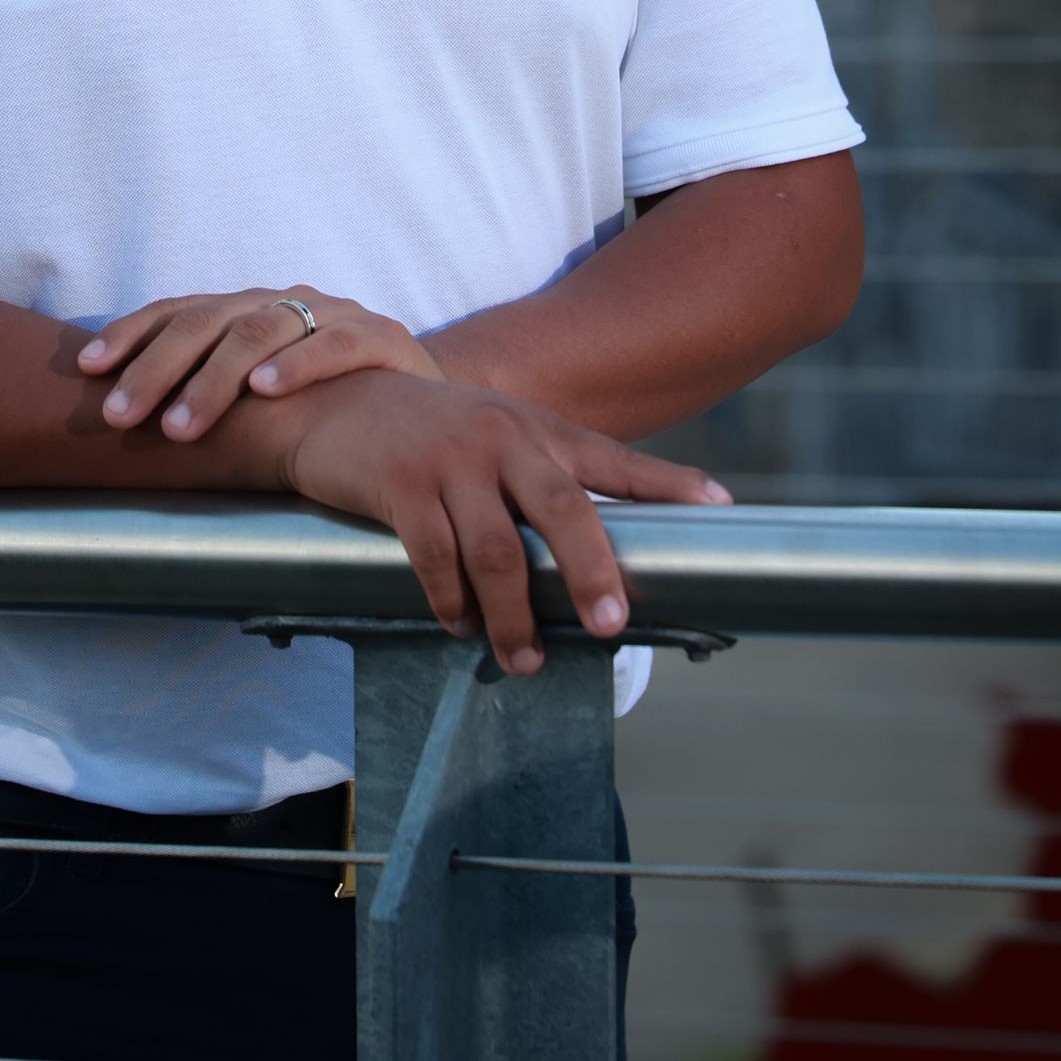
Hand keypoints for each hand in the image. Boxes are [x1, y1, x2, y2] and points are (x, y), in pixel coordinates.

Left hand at [77, 287, 443, 439]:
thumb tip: (115, 420)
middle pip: (207, 321)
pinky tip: (264, 389)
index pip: (177, 311)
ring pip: (261, 331)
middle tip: (117, 417)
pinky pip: (334, 344)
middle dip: (156, 368)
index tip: (85, 370)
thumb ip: (207, 394)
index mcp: (247, 310)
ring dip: (213, 379)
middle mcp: (283, 301)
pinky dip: (297, 365)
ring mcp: (333, 313)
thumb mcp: (263, 394)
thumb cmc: (329, 404)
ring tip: (178, 425)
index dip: (131, 335)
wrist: (428, 403)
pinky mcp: (381, 336)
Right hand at [270, 370, 728, 674]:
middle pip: (564, 509)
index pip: (615, 459)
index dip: (669, 482)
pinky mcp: (402, 484)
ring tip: (526, 660)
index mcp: (538, 430)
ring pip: (498, 551)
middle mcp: (503, 438)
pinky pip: (437, 557)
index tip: (722, 505)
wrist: (339, 401)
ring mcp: (452, 460)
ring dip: (515, 617)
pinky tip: (461, 625)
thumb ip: (544, 480)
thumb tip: (595, 558)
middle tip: (610, 625)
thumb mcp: (498, 436)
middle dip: (592, 571)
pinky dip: (453, 602)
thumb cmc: (433, 434)